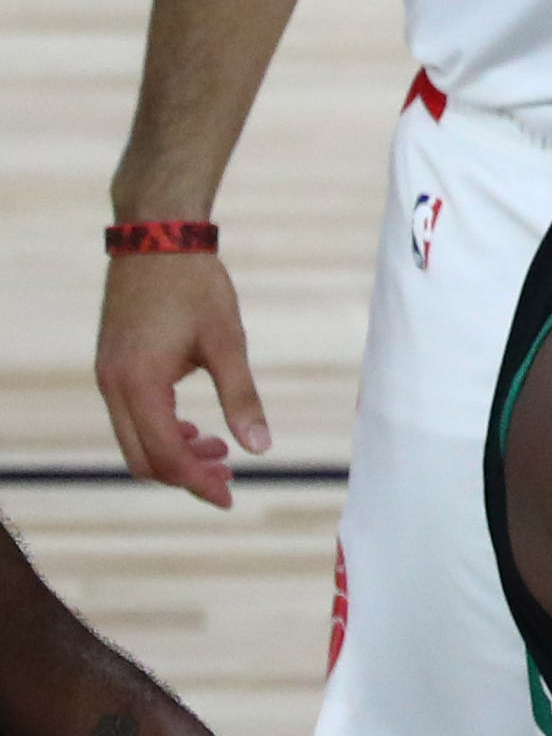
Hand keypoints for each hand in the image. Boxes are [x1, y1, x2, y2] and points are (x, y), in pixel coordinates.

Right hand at [95, 255, 266, 511]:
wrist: (158, 239)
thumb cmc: (197, 287)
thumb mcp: (228, 343)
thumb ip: (242, 398)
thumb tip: (261, 449)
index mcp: (139, 385)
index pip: (165, 455)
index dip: (197, 483)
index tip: (229, 496)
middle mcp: (113, 387)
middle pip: (141, 458)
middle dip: (184, 475)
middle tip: (228, 476)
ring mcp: (107, 377)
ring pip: (133, 439)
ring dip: (172, 453)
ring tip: (217, 449)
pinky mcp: (112, 366)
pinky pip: (130, 417)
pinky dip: (160, 431)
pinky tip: (194, 427)